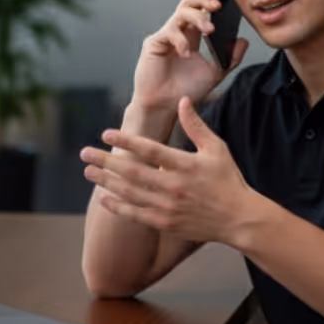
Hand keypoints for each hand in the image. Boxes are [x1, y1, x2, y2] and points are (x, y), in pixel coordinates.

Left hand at [80, 96, 264, 246]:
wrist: (239, 219)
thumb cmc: (228, 180)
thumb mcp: (216, 148)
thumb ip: (196, 125)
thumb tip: (182, 100)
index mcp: (185, 165)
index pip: (149, 150)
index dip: (126, 141)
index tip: (106, 133)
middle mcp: (173, 187)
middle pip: (132, 172)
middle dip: (105, 161)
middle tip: (85, 153)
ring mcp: (168, 207)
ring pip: (129, 193)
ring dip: (106, 182)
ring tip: (88, 171)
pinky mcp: (165, 223)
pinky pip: (136, 214)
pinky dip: (118, 206)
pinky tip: (103, 197)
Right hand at [132, 0, 248, 115]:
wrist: (166, 107)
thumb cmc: (185, 90)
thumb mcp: (215, 73)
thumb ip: (230, 58)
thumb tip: (244, 41)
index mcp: (193, 36)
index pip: (201, 9)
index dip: (212, 2)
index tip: (227, 3)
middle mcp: (179, 32)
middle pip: (189, 3)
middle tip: (217, 5)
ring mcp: (166, 36)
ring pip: (181, 13)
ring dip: (197, 18)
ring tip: (209, 30)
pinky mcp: (154, 43)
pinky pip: (169, 32)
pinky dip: (181, 40)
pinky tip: (187, 53)